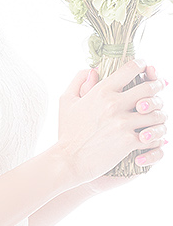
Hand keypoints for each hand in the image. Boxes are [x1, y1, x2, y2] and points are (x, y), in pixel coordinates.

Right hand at [55, 60, 166, 185]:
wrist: (67, 160)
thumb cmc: (67, 132)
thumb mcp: (66, 101)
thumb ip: (79, 81)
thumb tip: (94, 70)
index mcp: (101, 91)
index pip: (131, 68)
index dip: (143, 65)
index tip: (146, 68)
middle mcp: (114, 104)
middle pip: (149, 88)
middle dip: (157, 88)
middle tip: (157, 92)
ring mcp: (123, 123)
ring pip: (156, 113)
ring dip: (158, 116)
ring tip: (155, 119)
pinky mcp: (129, 142)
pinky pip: (153, 136)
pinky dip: (155, 138)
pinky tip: (150, 138)